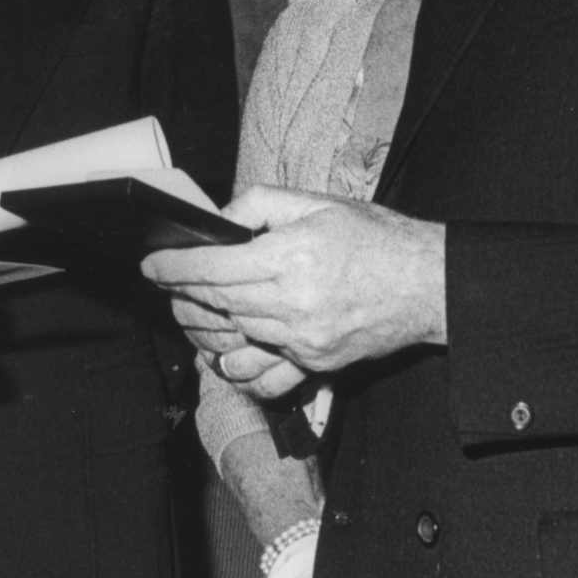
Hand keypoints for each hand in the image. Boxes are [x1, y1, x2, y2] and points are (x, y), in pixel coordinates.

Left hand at [142, 186, 446, 374]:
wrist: (427, 283)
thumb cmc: (375, 238)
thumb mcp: (317, 203)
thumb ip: (260, 204)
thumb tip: (219, 219)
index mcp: (291, 257)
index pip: (214, 267)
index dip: (174, 268)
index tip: (151, 266)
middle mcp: (293, 304)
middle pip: (218, 304)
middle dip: (184, 293)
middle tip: (166, 283)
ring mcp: (304, 340)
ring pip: (236, 337)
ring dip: (207, 325)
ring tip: (191, 310)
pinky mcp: (316, 364)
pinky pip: (264, 375)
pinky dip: (239, 368)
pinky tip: (226, 355)